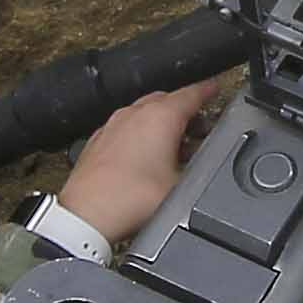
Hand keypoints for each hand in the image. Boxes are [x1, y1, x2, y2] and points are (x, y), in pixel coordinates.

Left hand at [57, 71, 235, 251]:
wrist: (88, 214)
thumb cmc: (129, 198)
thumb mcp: (182, 185)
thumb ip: (198, 168)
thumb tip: (204, 165)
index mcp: (160, 116)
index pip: (191, 93)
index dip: (207, 90)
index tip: (214, 88)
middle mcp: (134, 114)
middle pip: (167, 100)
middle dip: (185, 109)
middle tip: (200, 123)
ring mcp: (113, 126)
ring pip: (144, 113)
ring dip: (162, 123)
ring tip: (176, 143)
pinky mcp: (99, 141)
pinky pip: (126, 128)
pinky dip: (140, 134)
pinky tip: (145, 156)